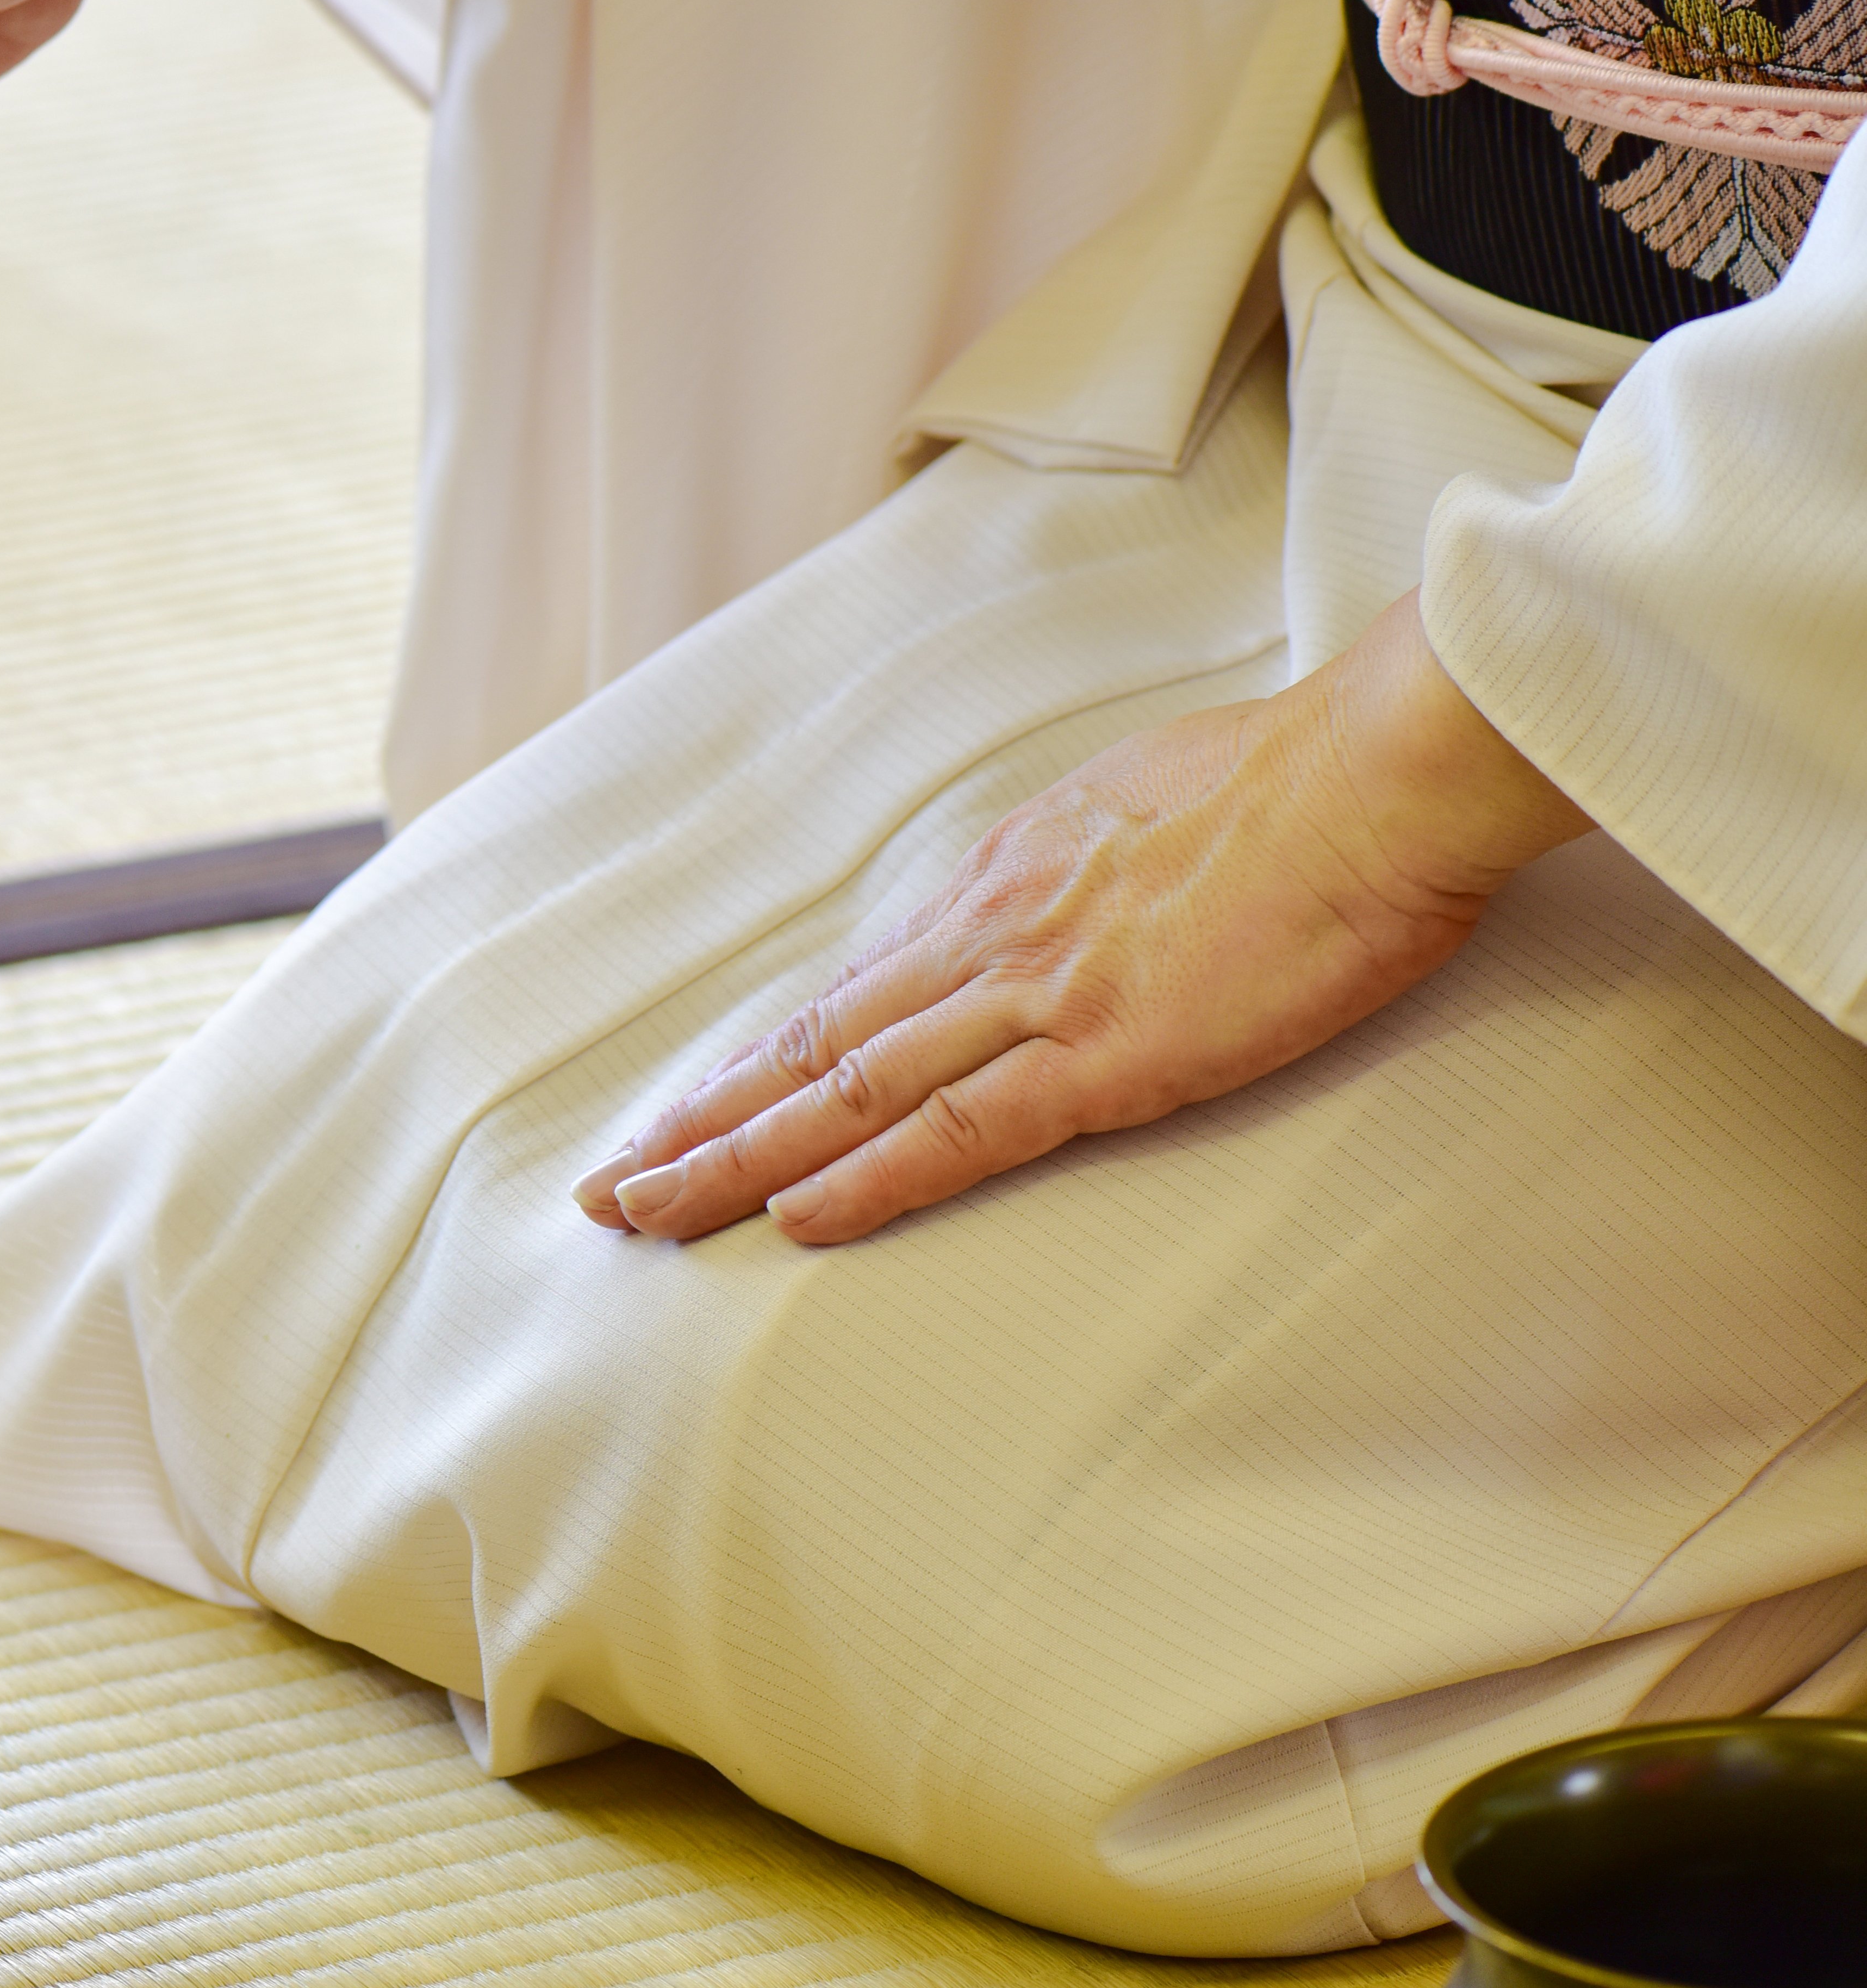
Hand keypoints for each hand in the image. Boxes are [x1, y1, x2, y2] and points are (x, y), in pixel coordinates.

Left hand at [574, 593, 1595, 1245]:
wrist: (1381, 770)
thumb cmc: (1297, 786)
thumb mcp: (1146, 814)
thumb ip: (1083, 873)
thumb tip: (1062, 897)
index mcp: (1000, 886)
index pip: (848, 996)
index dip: (756, 1062)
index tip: (687, 1108)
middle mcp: (985, 939)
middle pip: (811, 1049)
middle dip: (700, 1122)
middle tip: (607, 1188)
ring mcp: (1036, 998)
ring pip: (847, 1093)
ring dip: (737, 1159)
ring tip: (646, 1212)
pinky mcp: (1105, 1054)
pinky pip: (959, 1131)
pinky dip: (867, 1178)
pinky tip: (795, 1217)